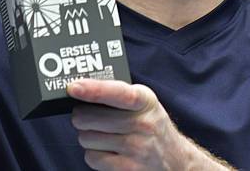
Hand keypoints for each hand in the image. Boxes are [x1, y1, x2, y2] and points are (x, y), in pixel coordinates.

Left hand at [68, 78, 192, 169]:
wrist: (176, 162)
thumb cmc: (152, 126)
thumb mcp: (145, 103)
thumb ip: (121, 94)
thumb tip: (84, 88)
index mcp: (145, 100)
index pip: (118, 92)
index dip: (94, 89)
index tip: (73, 87)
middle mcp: (143, 124)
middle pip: (90, 117)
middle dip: (81, 116)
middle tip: (84, 115)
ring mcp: (136, 148)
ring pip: (87, 138)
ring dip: (86, 135)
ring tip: (100, 133)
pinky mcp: (129, 169)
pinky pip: (93, 158)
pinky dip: (93, 154)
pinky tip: (105, 150)